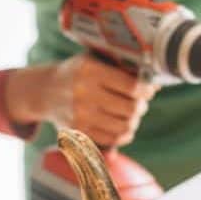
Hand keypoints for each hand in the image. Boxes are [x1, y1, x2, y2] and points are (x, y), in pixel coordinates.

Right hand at [6, 56, 156, 146]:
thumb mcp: (95, 59)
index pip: (131, 86)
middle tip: (141, 103)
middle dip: (141, 106)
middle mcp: (83, 93)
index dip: (147, 90)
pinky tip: (123, 127)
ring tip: (132, 114)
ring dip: (134, 121)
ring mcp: (79, 115)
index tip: (150, 90)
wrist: (44, 91)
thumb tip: (156, 84)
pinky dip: (123, 135)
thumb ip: (123, 67)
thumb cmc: (78, 72)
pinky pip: (112, 139)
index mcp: (90, 70)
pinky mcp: (77, 132)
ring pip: (124, 127)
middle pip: (131, 108)